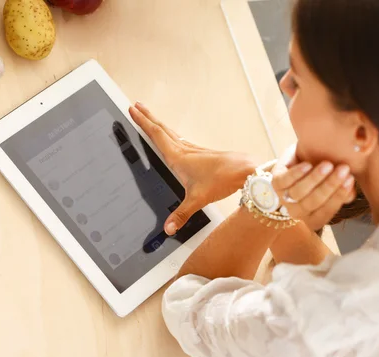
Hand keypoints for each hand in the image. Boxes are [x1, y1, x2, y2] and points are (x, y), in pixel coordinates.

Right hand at [129, 103, 256, 234]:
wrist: (246, 170)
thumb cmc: (223, 179)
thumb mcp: (198, 199)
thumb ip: (181, 214)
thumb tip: (168, 228)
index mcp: (179, 157)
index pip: (156, 135)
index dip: (143, 122)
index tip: (132, 110)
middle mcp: (185, 150)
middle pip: (162, 129)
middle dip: (148, 117)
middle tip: (136, 106)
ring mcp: (195, 150)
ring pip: (172, 133)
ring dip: (159, 124)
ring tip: (150, 118)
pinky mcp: (203, 154)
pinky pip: (181, 140)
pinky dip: (172, 135)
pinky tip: (174, 139)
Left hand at [271, 159, 355, 230]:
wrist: (297, 163)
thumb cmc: (319, 177)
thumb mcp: (333, 184)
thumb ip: (343, 191)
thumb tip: (351, 193)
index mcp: (312, 217)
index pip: (326, 212)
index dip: (338, 197)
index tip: (350, 180)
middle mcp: (297, 212)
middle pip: (313, 202)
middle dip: (330, 186)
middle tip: (343, 169)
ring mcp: (284, 198)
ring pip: (298, 192)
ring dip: (314, 178)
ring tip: (328, 165)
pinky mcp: (275, 183)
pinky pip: (284, 181)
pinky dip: (296, 173)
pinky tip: (307, 165)